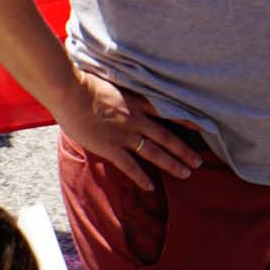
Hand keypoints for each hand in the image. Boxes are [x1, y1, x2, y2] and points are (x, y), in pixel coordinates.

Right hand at [53, 70, 201, 181]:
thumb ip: (120, 92)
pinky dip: (142, 178)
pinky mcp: (111, 147)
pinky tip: (151, 187)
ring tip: (186, 174)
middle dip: (184, 150)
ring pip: (155, 153)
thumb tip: (121, 95)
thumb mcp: (110, 82)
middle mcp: (135, 119)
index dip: (184, 119)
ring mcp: (124, 135)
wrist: (69, 91)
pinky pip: (131, 166)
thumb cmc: (83, 82)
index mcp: (135, 101)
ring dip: (172, 164)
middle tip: (198, 162)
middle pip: (166, 137)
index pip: (166, 111)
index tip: (200, 126)